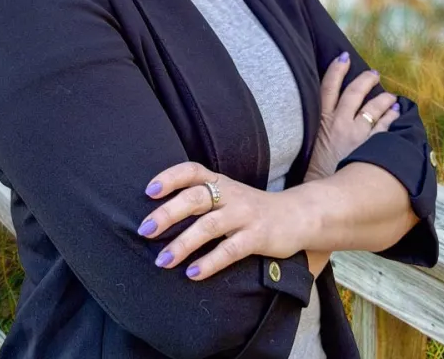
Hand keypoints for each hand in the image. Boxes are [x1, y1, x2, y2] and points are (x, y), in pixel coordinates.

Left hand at [139, 161, 307, 280]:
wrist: (298, 216)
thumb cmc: (250, 208)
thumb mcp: (226, 194)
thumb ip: (198, 197)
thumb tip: (156, 215)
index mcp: (219, 181)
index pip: (191, 171)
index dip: (169, 178)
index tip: (149, 191)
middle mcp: (230, 194)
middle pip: (194, 198)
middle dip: (167, 214)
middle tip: (145, 231)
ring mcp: (244, 215)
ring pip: (208, 226)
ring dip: (182, 244)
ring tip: (162, 260)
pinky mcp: (258, 237)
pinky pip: (230, 250)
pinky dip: (210, 262)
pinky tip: (193, 273)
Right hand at [306, 51, 399, 181]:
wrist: (324, 194)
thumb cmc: (314, 175)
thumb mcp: (306, 150)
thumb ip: (316, 136)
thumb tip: (322, 130)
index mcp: (320, 122)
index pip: (327, 88)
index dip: (335, 70)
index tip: (343, 58)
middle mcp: (339, 123)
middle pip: (353, 93)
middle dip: (364, 80)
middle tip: (373, 74)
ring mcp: (356, 134)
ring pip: (372, 108)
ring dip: (382, 98)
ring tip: (390, 95)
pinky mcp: (371, 147)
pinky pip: (385, 127)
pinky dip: (392, 117)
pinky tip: (397, 112)